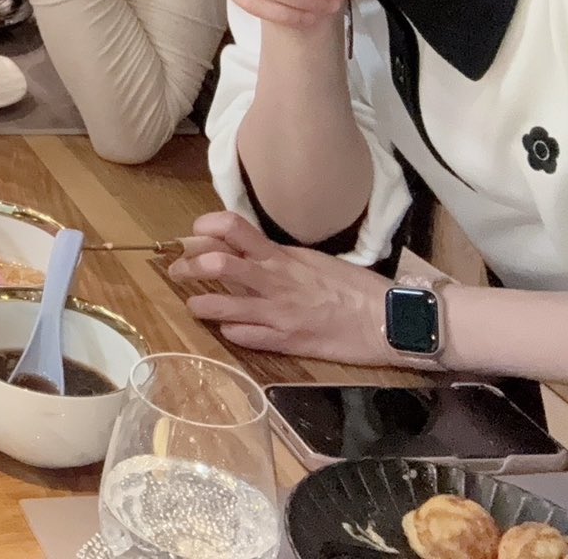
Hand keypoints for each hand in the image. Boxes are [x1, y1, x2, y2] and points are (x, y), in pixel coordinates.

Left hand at [168, 211, 408, 366]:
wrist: (389, 319)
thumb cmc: (354, 287)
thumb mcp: (312, 261)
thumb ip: (277, 257)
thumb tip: (246, 251)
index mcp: (282, 255)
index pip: (233, 228)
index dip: (206, 227)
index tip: (194, 233)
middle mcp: (275, 280)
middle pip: (217, 264)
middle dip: (189, 266)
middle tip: (178, 270)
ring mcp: (278, 313)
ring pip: (222, 306)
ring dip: (201, 304)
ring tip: (194, 305)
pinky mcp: (287, 341)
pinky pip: (245, 337)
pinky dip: (231, 332)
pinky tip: (229, 330)